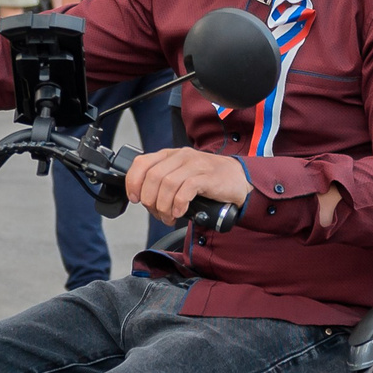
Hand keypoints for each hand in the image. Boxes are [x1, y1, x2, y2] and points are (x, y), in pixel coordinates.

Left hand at [126, 147, 252, 224]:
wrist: (239, 180)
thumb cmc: (209, 181)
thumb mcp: (182, 175)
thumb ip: (163, 180)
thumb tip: (143, 199)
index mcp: (170, 155)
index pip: (142, 163)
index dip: (133, 182)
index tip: (135, 198)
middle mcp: (181, 157)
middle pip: (153, 177)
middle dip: (150, 200)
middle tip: (156, 213)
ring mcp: (195, 165)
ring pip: (167, 184)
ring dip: (163, 206)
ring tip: (169, 217)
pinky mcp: (207, 177)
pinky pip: (185, 190)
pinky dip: (178, 204)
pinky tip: (180, 212)